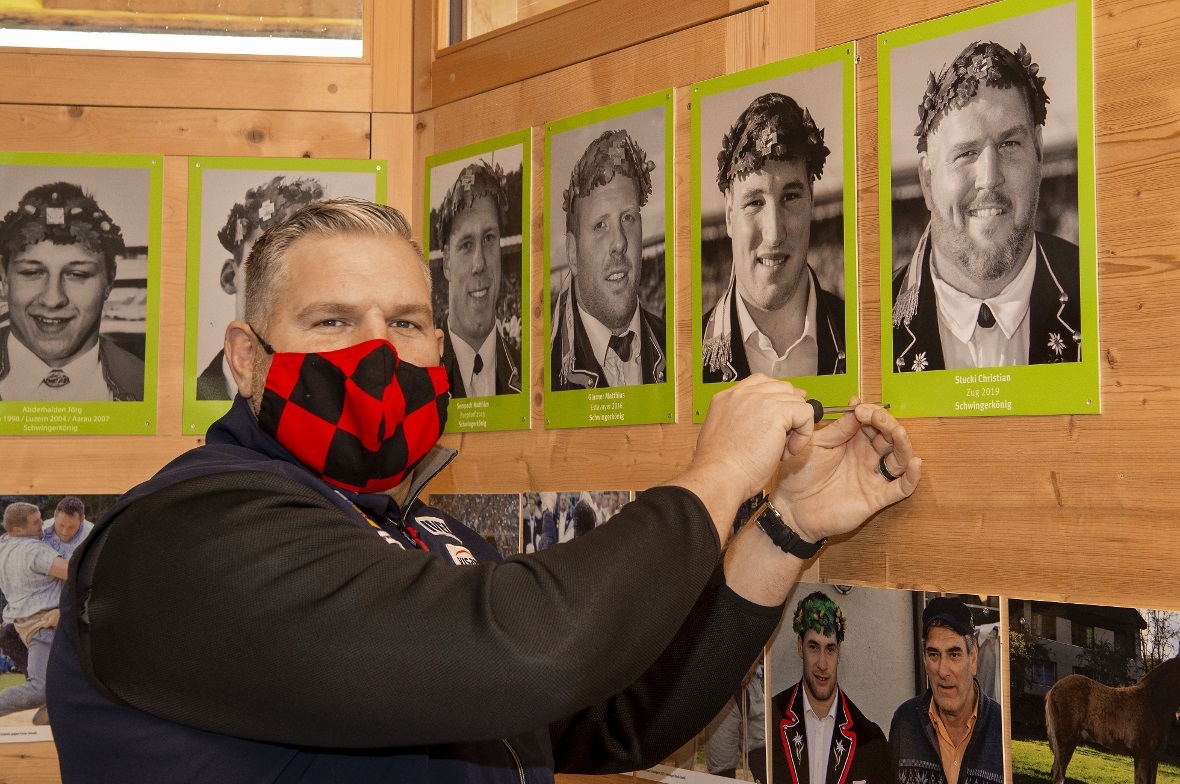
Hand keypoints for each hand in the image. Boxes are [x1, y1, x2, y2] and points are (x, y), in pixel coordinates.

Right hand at [673, 375, 817, 527]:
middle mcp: (742, 394)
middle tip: (783, 439)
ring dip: (796, 427)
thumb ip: (739, 422)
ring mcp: (760, 400)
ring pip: (796, 401)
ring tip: (782, 450)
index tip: (783, 417)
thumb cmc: (719, 467)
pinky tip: (789, 451)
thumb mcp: (723, 435)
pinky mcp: (776, 411)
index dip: (776, 399)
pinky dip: (804, 434)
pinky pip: (805, 413)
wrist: (719, 475)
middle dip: (790, 411)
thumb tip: (762, 424)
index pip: (760, 383)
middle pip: (782, 388)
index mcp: (726, 398)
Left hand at [771, 399, 920, 542]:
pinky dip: (911, 477)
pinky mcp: (876, 497)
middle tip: (874, 417)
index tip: (860, 408)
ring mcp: (873, 476)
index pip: (873, 422)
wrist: (791, 507)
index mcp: (853, 441)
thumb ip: (838, 428)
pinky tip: (914, 464)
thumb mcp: (817, 444)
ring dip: (903, 444)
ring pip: (899, 458)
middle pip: (889, 437)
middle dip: (886, 423)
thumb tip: (857, 405)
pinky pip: (900, 488)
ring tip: (898, 433)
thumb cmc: (800, 473)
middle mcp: (867, 456)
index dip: (871, 412)